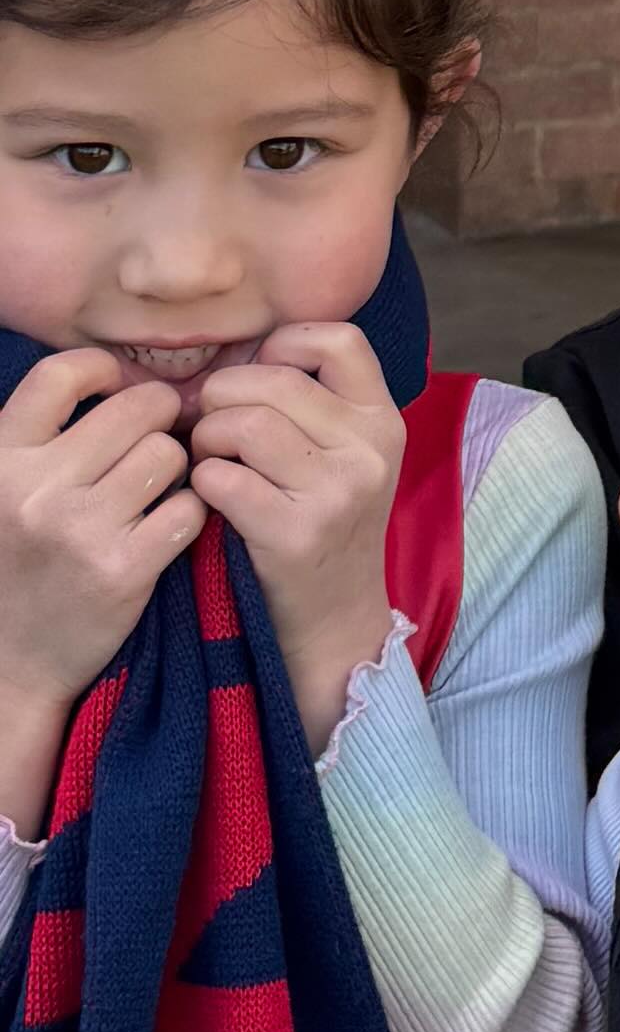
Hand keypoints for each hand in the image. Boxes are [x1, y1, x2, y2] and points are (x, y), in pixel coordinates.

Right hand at [0, 350, 197, 829]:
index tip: (118, 387)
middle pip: (136, 409)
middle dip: (157, 421)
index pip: (61, 374)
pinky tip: (168, 528)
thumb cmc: (19, 561)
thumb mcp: (6, 490)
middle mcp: (36, 489)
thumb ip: (44, 437)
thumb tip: (116, 374)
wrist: (12, 661)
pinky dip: (189, 514)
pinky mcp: (122, 570)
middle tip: (153, 443)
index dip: (103, 370)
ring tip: (154, 493)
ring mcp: (80, 530)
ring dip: (176, 470)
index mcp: (2, 459)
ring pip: (170, 455)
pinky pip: (189, 508)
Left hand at [188, 322, 406, 764]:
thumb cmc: (326, 527)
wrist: (336, 621)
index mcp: (383, 420)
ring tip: (208, 460)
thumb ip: (314, 404)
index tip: (259, 372)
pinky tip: (210, 499)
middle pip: (273, 380)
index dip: (285, 342)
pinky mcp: (295, 533)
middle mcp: (370, 449)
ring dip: (206, 439)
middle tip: (208, 425)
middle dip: (221, 396)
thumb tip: (236, 354)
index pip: (339, 339)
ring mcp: (337, 492)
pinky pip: (222, 477)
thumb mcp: (347, 458)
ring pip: (243, 424)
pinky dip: (201, 483)